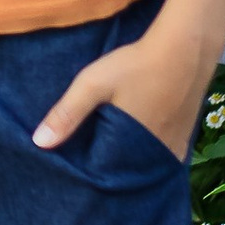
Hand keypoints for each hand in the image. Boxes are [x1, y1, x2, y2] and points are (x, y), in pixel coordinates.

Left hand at [32, 29, 210, 158]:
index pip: (104, 175)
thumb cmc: (136, 65)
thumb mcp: (93, 84)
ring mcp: (174, 148)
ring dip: (128, 161)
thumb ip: (66, 113)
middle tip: (89, 160)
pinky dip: (145, 153)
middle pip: (126, 172)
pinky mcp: (185, 137)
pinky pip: (159, 155)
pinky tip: (134, 143)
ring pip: (144, 165)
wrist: (185, 49)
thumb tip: (39, 144)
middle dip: (109, 169)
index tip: (73, 167)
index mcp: (131, 150)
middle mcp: (156, 157)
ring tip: (109, 152)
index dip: (88, 170)